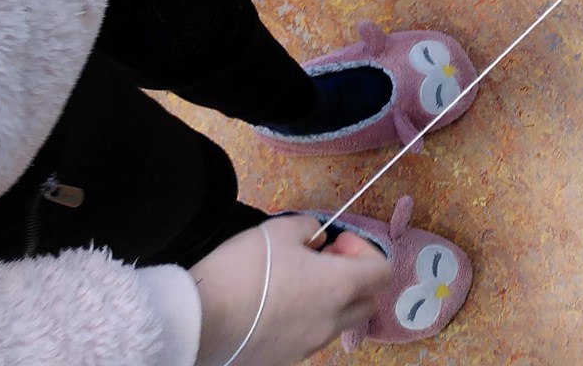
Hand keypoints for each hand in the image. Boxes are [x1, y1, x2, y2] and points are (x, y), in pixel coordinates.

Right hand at [190, 216, 391, 365]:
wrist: (200, 321)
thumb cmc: (244, 270)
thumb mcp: (278, 231)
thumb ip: (309, 229)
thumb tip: (318, 241)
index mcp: (339, 287)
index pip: (382, 271)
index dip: (364, 250)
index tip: (335, 243)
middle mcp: (331, 322)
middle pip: (366, 301)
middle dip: (353, 278)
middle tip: (321, 262)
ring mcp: (309, 347)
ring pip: (338, 322)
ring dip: (330, 301)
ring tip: (294, 284)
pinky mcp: (286, 361)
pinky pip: (310, 338)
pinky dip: (306, 321)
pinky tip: (275, 308)